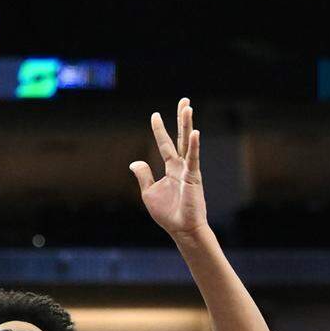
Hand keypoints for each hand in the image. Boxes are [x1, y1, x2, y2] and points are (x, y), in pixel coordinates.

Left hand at [130, 98, 207, 241]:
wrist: (181, 229)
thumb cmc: (168, 214)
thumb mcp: (149, 193)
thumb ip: (143, 176)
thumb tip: (134, 162)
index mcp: (171, 169)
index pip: (165, 145)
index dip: (159, 130)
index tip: (155, 115)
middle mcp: (182, 166)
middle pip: (181, 137)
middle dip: (182, 119)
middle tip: (184, 101)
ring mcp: (189, 170)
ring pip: (188, 143)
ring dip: (188, 125)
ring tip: (188, 107)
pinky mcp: (194, 177)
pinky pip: (194, 159)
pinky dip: (194, 146)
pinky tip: (195, 133)